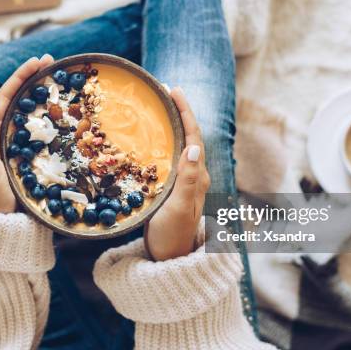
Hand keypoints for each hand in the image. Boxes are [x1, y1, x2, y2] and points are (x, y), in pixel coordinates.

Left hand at [0, 55, 53, 212]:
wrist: (5, 225)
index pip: (6, 97)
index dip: (21, 77)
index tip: (38, 61)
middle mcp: (6, 135)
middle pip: (20, 99)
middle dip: (35, 78)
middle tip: (54, 62)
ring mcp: (22, 146)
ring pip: (33, 113)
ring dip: (46, 94)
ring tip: (61, 80)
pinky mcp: (36, 158)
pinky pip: (46, 133)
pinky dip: (55, 119)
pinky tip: (68, 113)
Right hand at [144, 88, 210, 260]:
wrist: (171, 259)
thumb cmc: (174, 235)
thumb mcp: (179, 207)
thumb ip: (188, 179)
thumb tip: (194, 147)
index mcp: (198, 176)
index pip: (194, 136)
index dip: (185, 111)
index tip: (173, 90)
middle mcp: (195, 175)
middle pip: (190, 135)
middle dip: (179, 111)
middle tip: (164, 91)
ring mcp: (186, 182)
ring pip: (181, 144)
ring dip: (173, 124)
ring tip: (158, 107)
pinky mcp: (175, 188)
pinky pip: (172, 156)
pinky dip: (165, 141)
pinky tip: (152, 138)